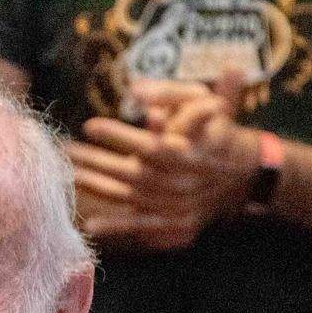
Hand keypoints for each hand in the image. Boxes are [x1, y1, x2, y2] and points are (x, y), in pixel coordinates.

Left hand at [69, 72, 258, 249]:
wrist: (244, 178)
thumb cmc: (221, 137)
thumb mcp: (211, 107)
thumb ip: (178, 95)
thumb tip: (138, 86)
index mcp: (189, 152)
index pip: (148, 144)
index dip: (118, 136)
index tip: (90, 125)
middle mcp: (179, 182)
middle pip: (130, 173)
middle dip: (96, 161)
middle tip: (66, 151)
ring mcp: (176, 205)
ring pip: (130, 196)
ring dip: (98, 187)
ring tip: (70, 175)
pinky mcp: (175, 225)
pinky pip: (141, 226)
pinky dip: (117, 227)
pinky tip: (91, 225)